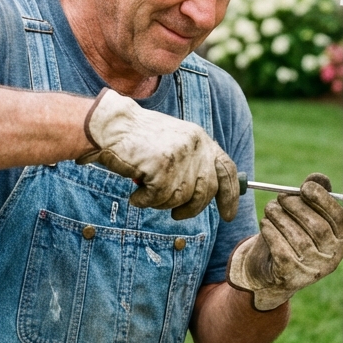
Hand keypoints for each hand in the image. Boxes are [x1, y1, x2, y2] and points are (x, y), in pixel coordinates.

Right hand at [78, 88, 239, 220]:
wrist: (112, 126)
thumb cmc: (139, 139)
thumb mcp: (175, 144)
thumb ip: (193, 163)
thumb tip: (208, 193)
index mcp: (201, 139)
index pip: (226, 170)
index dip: (230, 196)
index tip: (228, 216)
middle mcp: (195, 146)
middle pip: (205, 192)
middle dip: (191, 209)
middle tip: (176, 215)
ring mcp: (179, 156)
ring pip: (179, 198)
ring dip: (160, 202)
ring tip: (145, 189)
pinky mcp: (161, 167)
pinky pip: (157, 198)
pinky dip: (143, 200)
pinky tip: (135, 192)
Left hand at [226, 173, 342, 309]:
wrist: (268, 272)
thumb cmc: (290, 238)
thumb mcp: (302, 217)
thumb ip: (312, 198)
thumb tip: (318, 178)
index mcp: (340, 241)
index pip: (339, 219)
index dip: (323, 200)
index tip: (305, 186)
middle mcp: (330, 258)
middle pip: (318, 228)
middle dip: (297, 207)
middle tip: (281, 197)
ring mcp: (311, 270)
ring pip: (298, 238)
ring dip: (280, 218)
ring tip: (270, 209)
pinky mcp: (291, 276)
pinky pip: (282, 250)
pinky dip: (271, 233)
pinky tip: (265, 224)